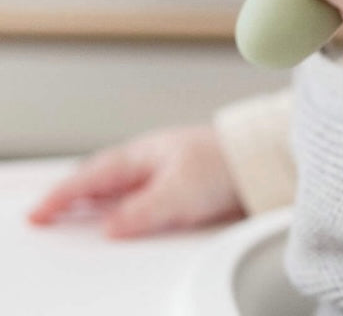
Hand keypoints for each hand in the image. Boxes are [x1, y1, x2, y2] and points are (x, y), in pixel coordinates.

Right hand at [26, 124, 243, 238]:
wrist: (264, 160)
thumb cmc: (226, 162)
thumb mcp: (179, 191)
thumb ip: (143, 210)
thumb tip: (110, 228)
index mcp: (144, 155)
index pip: (93, 176)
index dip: (64, 194)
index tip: (39, 212)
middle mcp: (151, 163)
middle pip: (102, 181)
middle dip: (73, 196)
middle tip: (45, 215)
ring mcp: (164, 175)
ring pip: (119, 190)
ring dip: (95, 203)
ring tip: (72, 219)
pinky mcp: (179, 190)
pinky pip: (139, 200)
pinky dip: (121, 210)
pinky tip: (120, 223)